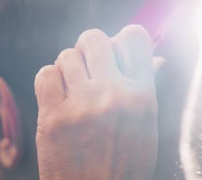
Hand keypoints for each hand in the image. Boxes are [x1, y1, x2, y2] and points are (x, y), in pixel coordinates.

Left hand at [34, 25, 162, 179]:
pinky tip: (59, 94)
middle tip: (90, 64)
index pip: (134, 37)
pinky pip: (45, 74)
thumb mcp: (147, 126)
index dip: (123, 37)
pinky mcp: (52, 117)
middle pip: (94, 38)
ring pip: (66, 55)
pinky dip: (50, 79)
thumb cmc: (125, 164)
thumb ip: (148, 87)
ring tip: (74, 87)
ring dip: (69, 67)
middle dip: (90, 47)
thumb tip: (156, 58)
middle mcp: (113, 95)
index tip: (116, 49)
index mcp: (142, 96)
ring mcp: (81, 105)